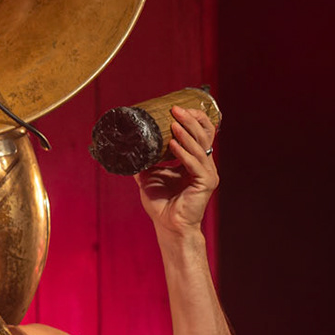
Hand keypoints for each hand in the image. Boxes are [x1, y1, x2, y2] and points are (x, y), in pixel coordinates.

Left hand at [136, 106, 218, 234]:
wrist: (167, 226)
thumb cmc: (161, 204)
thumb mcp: (149, 176)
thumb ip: (144, 161)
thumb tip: (127, 147)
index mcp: (195, 161)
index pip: (200, 133)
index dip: (192, 119)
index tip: (175, 108)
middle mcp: (204, 165)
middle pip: (203, 135)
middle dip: (190, 120)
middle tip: (175, 109)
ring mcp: (207, 173)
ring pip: (200, 147)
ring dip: (186, 133)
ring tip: (173, 122)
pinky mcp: (205, 183)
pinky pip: (194, 164)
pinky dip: (184, 153)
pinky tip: (173, 144)